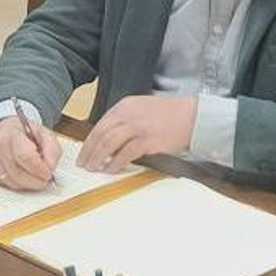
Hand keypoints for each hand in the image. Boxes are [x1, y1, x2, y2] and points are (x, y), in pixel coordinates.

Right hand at [0, 117, 61, 190]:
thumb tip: (50, 168)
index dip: (39, 169)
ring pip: (13, 183)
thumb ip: (52, 149)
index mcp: (12, 134)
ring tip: (34, 174)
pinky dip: (19, 184)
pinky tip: (22, 174)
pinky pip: (7, 185)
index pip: (25, 157)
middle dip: (36, 181)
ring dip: (28, 184)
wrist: (2, 130)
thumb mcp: (44, 133)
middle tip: (45, 178)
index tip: (48, 173)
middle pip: (19, 174)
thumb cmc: (23, 132)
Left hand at [77, 95, 197, 173]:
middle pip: (101, 134)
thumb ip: (124, 121)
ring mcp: (138, 127)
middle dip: (89, 151)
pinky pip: (126, 153)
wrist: (192, 116)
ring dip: (98, 158)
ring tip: (93, 168)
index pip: (100, 124)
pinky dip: (115, 163)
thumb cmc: (168, 115)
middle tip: (83, 164)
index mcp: (124, 106)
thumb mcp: (141, 109)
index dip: (89, 141)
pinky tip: (110, 169)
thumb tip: (107, 140)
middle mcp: (128, 114)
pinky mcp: (148, 140)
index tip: (83, 152)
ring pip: (109, 143)